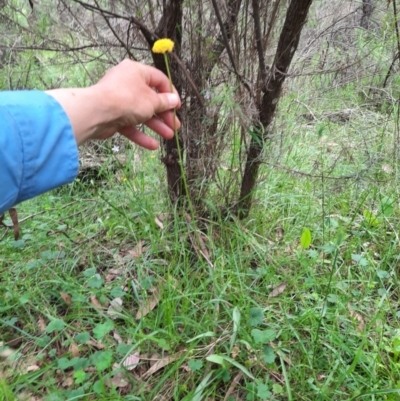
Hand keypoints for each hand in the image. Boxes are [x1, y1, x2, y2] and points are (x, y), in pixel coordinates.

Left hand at [46, 59, 180, 148]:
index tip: (177, 107)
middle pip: (151, 99)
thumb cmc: (127, 100)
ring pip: (141, 114)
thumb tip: (173, 100)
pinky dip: (141, 135)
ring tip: (169, 136)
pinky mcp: (113, 116)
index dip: (170, 94)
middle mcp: (127, 84)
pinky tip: (153, 145)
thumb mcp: (151, 101)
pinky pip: (130, 125)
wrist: (97, 112)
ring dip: (156, 126)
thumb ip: (164, 102)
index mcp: (136, 72)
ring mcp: (119, 101)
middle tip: (175, 126)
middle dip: (164, 115)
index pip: (159, 80)